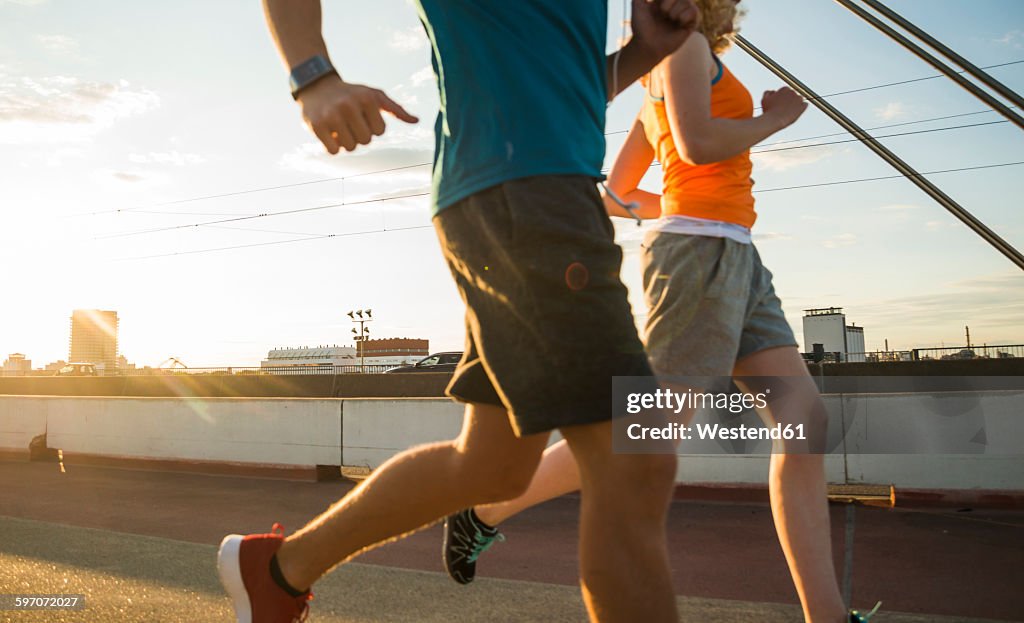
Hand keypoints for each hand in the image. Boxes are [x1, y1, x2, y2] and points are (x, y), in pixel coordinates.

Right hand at [297, 75, 418, 153]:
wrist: (316, 85)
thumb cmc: (351, 94)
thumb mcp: (374, 95)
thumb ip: (395, 109)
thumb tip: (416, 121)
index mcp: (367, 98)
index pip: (380, 131)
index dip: (371, 127)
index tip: (361, 116)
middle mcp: (349, 105)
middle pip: (365, 141)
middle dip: (359, 135)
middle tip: (349, 122)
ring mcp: (331, 116)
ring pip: (350, 148)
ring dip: (346, 141)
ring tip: (339, 126)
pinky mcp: (316, 125)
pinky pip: (333, 151)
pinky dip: (332, 147)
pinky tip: (329, 133)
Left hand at [630, 0, 698, 61]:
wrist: (646, 45)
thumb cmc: (641, 27)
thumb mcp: (637, 4)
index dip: (667, 0)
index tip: (661, 9)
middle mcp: (675, 5)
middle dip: (668, 2)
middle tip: (662, 13)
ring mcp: (683, 14)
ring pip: (687, 1)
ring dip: (675, 11)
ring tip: (669, 20)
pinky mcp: (690, 24)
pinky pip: (694, 11)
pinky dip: (684, 16)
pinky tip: (678, 23)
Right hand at [761, 87, 807, 129]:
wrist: (775, 120)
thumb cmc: (768, 110)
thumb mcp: (764, 99)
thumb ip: (768, 92)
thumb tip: (772, 92)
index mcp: (784, 89)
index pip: (786, 91)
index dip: (783, 97)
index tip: (781, 102)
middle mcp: (793, 92)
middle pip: (793, 95)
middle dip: (790, 100)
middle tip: (785, 107)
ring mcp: (799, 99)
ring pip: (799, 100)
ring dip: (796, 103)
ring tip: (790, 110)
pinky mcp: (803, 106)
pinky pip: (805, 105)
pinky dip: (801, 108)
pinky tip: (796, 112)